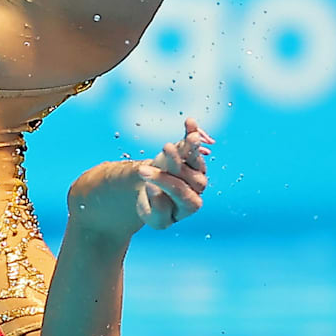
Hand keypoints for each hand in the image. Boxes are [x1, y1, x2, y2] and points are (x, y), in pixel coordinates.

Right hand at [68, 119, 213, 237]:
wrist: (139, 193)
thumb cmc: (143, 207)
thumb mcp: (149, 215)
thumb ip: (156, 208)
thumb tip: (157, 190)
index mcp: (188, 207)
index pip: (185, 198)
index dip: (168, 189)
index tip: (148, 184)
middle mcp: (197, 188)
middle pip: (193, 179)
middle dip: (172, 169)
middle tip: (149, 164)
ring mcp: (195, 170)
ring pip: (194, 160)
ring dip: (185, 149)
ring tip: (169, 143)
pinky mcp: (188, 155)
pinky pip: (191, 142)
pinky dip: (189, 131)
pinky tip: (188, 121)